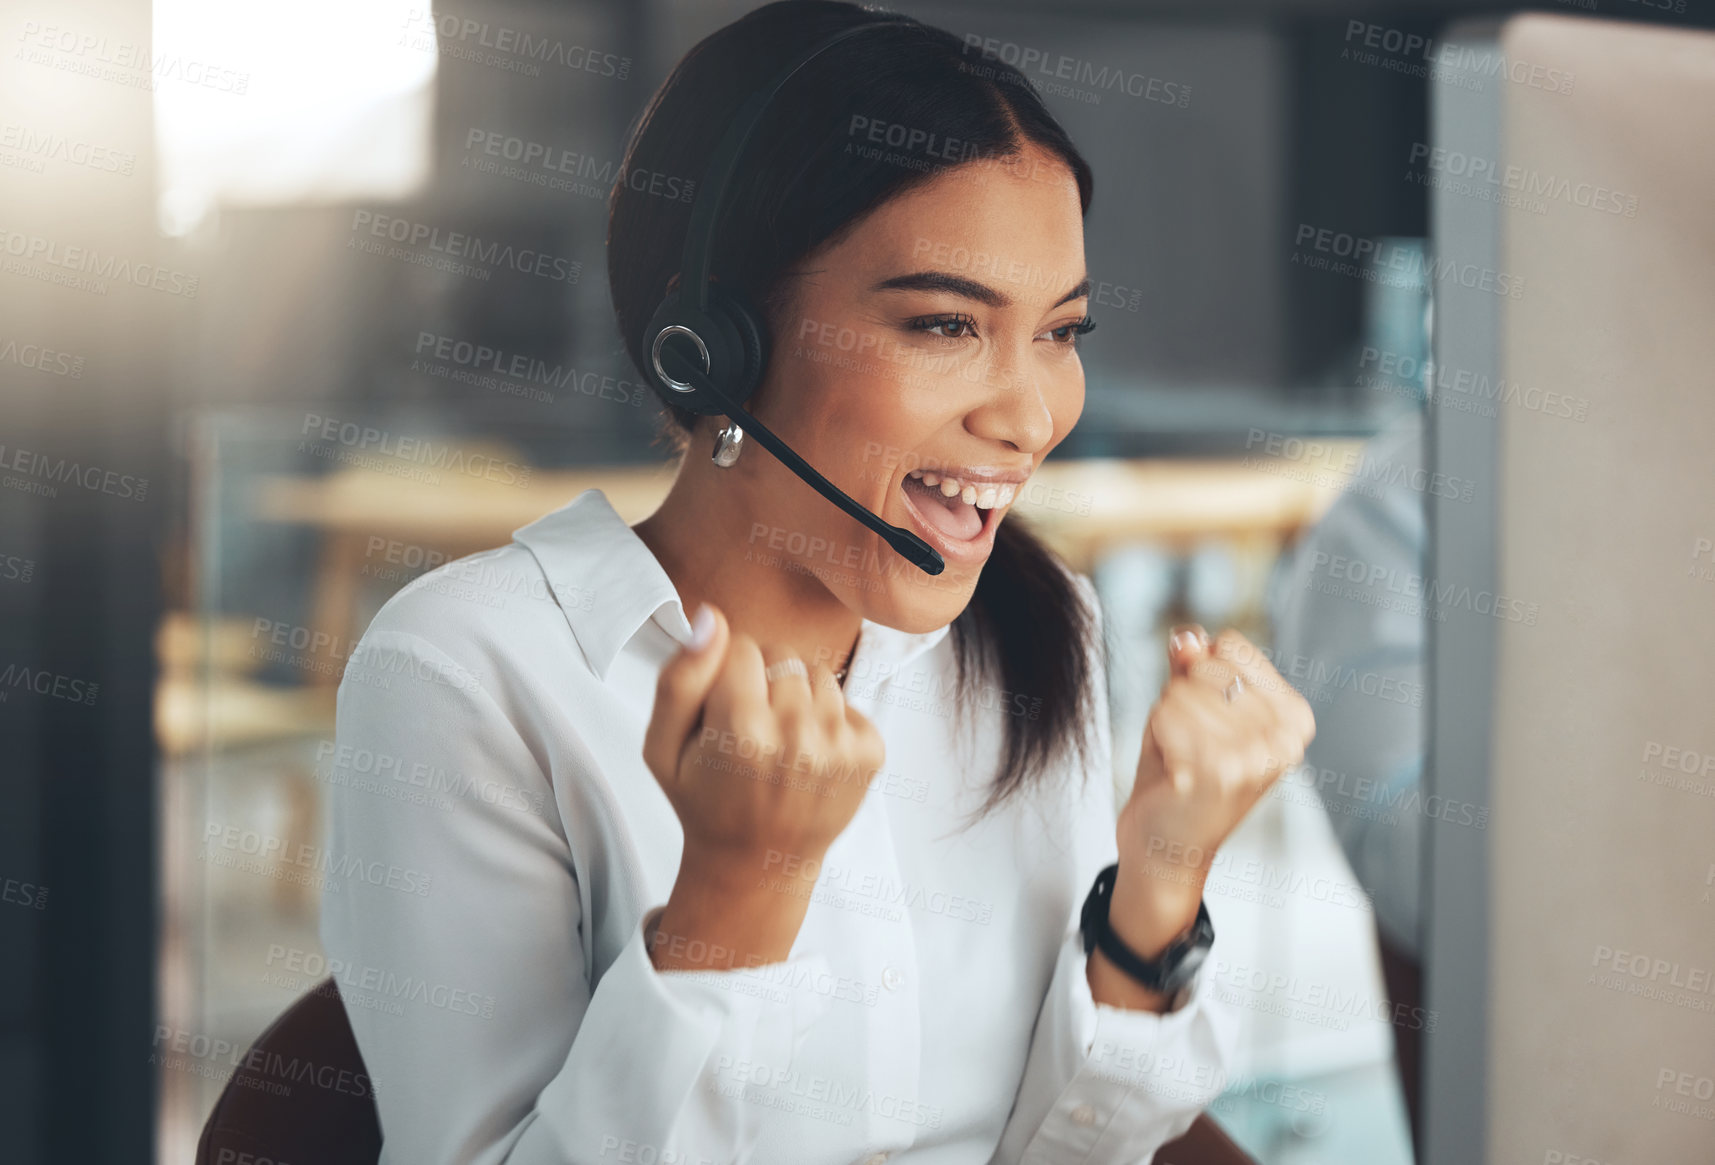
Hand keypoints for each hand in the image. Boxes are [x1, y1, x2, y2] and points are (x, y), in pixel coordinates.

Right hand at [641, 602, 883, 970]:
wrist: (758, 862)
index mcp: (740, 730)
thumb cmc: (706, 801)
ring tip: (779, 742)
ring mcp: (839, 745)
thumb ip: (679, 678)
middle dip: (763, 681)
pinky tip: (808, 754)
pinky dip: (828, 719)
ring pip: (816, 673)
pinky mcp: (869, 752)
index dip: (725, 673)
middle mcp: (796, 734)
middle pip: (782, 655)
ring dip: (797, 697)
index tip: (722, 711)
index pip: (740, 646)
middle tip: (749, 730)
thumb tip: (711, 620)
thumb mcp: (662, 747)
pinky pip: (846, 699)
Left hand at [1111, 625, 1316, 953]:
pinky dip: (1157, 737)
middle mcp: (1284, 738)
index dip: (1199, 674)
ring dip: (1167, 721)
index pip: (1230, 647)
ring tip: (1183, 759)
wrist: (1166, 849)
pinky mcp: (1216, 773)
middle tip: (1191, 745)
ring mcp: (1254, 757)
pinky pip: (1165, 715)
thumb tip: (1189, 636)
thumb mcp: (1193, 711)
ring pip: (1180, 691)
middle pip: (1204, 667)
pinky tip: (1174, 770)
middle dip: (1181, 699)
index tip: (1208, 718)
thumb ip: (1192, 668)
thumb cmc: (1182, 776)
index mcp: (1293, 718)